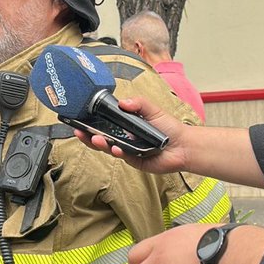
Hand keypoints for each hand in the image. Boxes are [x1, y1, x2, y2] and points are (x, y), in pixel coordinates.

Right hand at [73, 96, 191, 173]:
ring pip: (109, 148)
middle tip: (79, 131)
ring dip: (100, 144)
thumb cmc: (169, 128)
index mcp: (126, 126)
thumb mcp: (152, 110)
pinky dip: (118, 152)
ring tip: (95, 139)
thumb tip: (122, 102)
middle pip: (101, 138)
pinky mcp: (135, 161)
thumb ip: (138, 104)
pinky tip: (115, 148)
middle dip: (88, 136)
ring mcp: (128, 150)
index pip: (105, 124)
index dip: (92, 123)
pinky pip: (123, 156)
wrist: (183, 145)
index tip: (80, 119)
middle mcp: (124, 139)